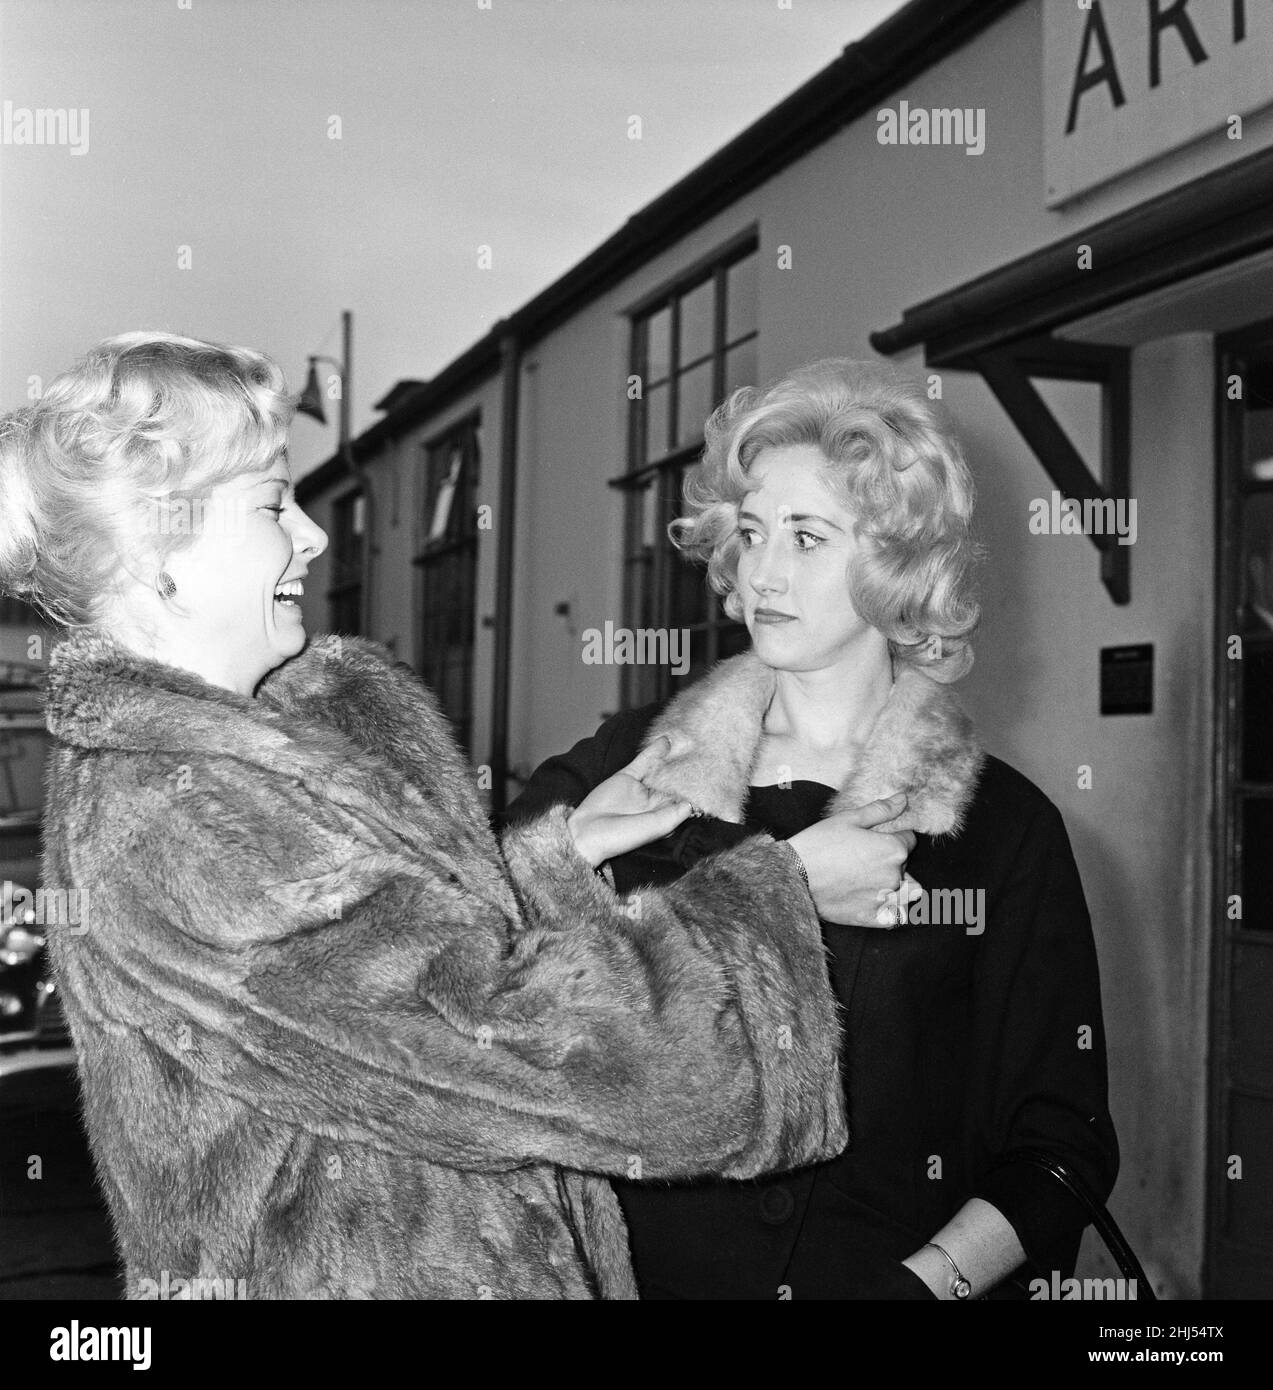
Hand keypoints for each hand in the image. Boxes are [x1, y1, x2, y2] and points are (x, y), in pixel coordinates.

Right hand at [566, 738, 695, 867]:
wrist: (586, 832)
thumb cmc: (620, 838)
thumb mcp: (653, 828)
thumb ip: (673, 815)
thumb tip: (692, 803)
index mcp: (663, 818)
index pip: (685, 801)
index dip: (698, 791)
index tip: (715, 780)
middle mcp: (654, 803)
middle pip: (674, 784)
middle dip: (688, 773)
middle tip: (708, 757)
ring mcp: (641, 789)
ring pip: (660, 770)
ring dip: (672, 759)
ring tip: (689, 743)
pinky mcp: (627, 777)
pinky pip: (643, 762)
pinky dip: (654, 751)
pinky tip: (665, 741)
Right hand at [787, 792, 921, 926]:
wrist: (794, 876)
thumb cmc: (819, 844)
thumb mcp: (848, 819)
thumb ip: (881, 810)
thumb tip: (904, 799)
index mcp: (892, 849)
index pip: (909, 840)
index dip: (895, 836)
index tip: (877, 839)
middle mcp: (894, 876)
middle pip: (906, 865)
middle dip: (893, 860)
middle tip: (866, 858)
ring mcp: (885, 899)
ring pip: (908, 893)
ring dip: (900, 886)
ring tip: (878, 881)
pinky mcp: (873, 917)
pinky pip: (896, 917)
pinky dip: (892, 910)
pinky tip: (877, 902)